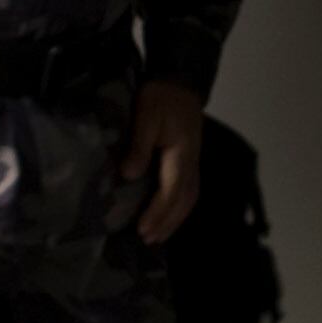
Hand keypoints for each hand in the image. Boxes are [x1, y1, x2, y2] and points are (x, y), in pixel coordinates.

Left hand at [118, 80, 205, 244]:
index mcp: (181, 155)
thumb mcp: (146, 116)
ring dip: (174, 220)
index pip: (171, 192)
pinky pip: (188, 192)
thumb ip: (139, 146)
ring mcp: (194, 163)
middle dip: (166, 223)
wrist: (180, 82)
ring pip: (189, 199)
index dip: (157, 213)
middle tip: (147, 240)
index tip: (141, 229)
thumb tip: (128, 175)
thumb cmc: (160, 98)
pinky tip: (168, 216)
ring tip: (157, 236)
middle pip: (183, 201)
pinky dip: (179, 209)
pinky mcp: (190, 161)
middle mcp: (192, 164)